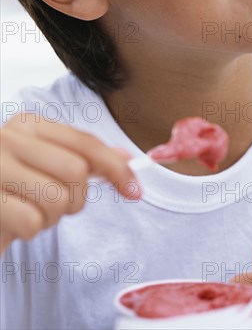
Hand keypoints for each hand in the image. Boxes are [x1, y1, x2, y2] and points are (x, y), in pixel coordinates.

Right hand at [0, 113, 140, 253]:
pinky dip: (31, 230)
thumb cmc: (16, 190)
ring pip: (57, 198)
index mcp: (28, 125)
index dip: (116, 168)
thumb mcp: (49, 167)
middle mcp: (8, 138)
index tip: (135, 191)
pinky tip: (14, 223)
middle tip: (58, 205)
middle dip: (76, 198)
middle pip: (76, 170)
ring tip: (31, 211)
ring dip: (52, 217)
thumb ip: (85, 158)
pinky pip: (32, 222)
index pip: (85, 143)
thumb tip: (126, 157)